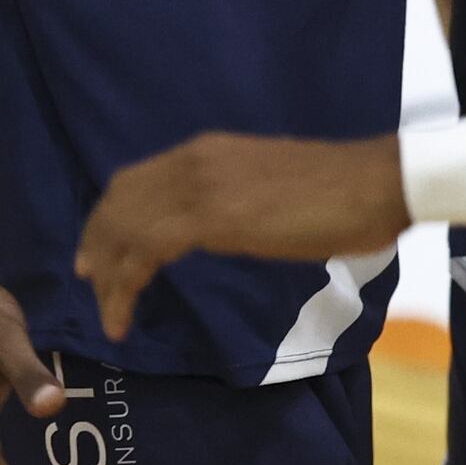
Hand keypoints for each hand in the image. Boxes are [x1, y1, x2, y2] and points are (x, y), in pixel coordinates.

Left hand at [76, 132, 408, 341]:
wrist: (375, 183)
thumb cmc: (340, 190)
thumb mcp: (270, 185)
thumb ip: (235, 197)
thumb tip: (221, 223)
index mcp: (210, 150)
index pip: (136, 180)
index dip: (108, 217)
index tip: (98, 253)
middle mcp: (196, 160)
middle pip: (119, 201)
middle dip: (97, 246)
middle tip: (90, 284)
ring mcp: (201, 186)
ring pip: (125, 229)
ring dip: (108, 276)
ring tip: (107, 314)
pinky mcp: (212, 217)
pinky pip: (145, 251)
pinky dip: (125, 285)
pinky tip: (125, 314)